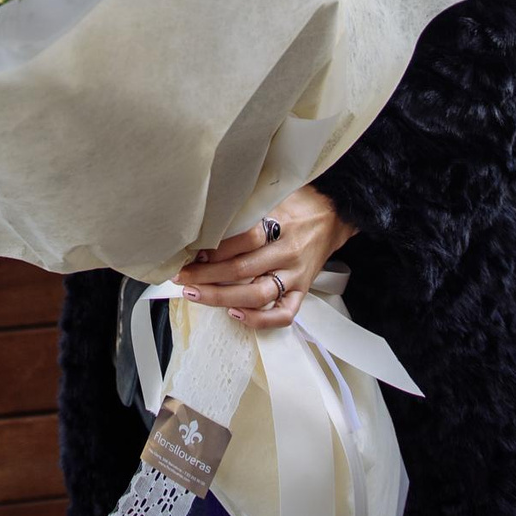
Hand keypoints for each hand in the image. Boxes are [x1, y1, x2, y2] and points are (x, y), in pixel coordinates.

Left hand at [174, 187, 355, 330]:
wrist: (334, 215)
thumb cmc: (299, 203)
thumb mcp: (273, 195)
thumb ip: (246, 207)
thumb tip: (207, 216)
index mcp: (280, 223)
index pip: (243, 239)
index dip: (214, 248)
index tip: (190, 251)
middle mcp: (287, 252)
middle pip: (242, 269)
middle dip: (206, 275)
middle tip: (180, 276)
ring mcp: (296, 275)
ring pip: (257, 294)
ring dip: (222, 297)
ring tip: (195, 294)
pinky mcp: (302, 291)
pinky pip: (283, 314)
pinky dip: (259, 319)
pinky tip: (235, 314)